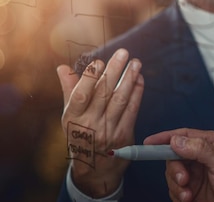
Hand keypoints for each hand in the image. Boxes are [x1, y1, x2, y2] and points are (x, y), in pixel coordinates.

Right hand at [57, 48, 143, 197]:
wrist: (95, 169)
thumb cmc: (81, 135)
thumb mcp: (71, 117)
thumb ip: (70, 90)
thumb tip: (63, 67)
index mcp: (73, 119)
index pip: (81, 94)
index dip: (90, 77)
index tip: (99, 61)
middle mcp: (90, 125)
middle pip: (104, 94)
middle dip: (115, 71)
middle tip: (123, 53)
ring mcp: (108, 131)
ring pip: (120, 100)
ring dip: (130, 79)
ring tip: (136, 63)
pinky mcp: (125, 135)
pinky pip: (132, 110)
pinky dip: (137, 93)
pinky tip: (140, 79)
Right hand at [145, 128, 213, 201]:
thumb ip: (201, 150)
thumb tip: (178, 141)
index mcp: (210, 143)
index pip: (184, 135)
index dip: (165, 137)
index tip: (149, 142)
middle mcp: (199, 156)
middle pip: (173, 156)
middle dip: (175, 170)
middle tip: (183, 180)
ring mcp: (194, 173)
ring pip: (171, 174)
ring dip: (176, 185)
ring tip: (188, 193)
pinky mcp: (189, 189)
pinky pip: (173, 189)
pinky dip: (177, 195)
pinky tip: (189, 198)